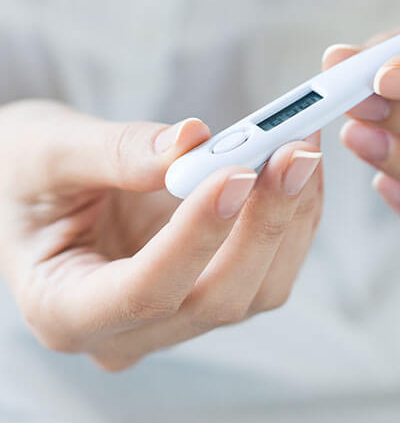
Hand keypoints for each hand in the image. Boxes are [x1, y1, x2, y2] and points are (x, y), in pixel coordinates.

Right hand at [0, 100, 321, 369]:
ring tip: (301, 147)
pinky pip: (268, 265)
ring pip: (257, 288)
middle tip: (294, 151)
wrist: (44, 189)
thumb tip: (193, 141)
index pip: (145, 292)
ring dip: (290, 216)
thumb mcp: (50, 153)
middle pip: (217, 298)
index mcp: (67, 308)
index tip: (237, 172)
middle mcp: (130, 328)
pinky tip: (297, 168)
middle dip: (264, 222)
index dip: (197, 235)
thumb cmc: (29, 176)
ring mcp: (177, 312)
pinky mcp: (210, 285)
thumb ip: (117, 152)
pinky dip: (293, 216)